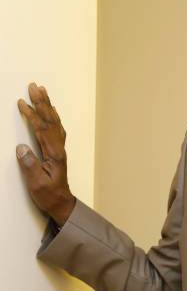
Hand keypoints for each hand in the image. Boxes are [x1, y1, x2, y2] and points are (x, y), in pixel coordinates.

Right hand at [16, 83, 74, 225]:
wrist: (62, 203)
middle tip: (34, 86)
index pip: (42, 129)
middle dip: (42, 102)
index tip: (22, 102)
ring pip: (54, 122)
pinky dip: (53, 116)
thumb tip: (21, 147)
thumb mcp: (36, 183)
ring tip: (42, 91)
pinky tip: (52, 110)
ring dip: (48, 105)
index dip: (32, 114)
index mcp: (53, 154)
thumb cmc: (48, 195)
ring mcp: (59, 148)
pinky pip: (56, 128)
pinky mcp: (58, 151)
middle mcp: (59, 148)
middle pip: (50, 120)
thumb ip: (29, 165)